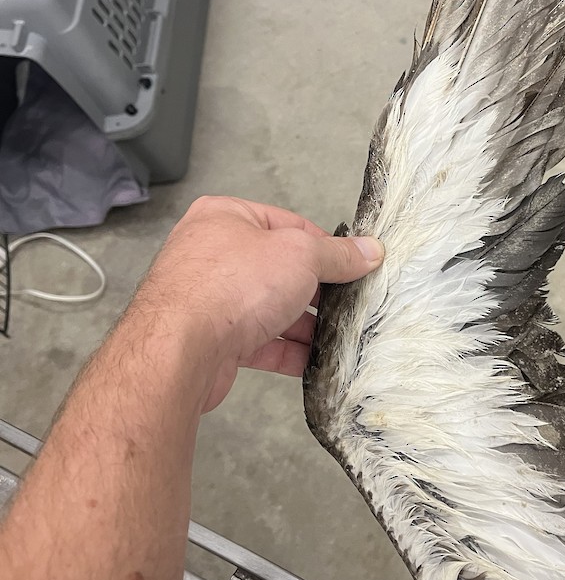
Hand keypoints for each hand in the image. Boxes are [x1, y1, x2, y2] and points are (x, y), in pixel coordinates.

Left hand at [132, 196, 382, 411]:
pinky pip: (258, 342)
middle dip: (315, 290)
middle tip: (349, 303)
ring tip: (338, 336)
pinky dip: (287, 352)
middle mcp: (212, 254)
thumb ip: (337, 255)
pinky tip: (315, 362)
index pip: (288, 225)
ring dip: (304, 325)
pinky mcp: (211, 340)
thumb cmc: (231, 285)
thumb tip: (369, 251)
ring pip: (269, 308)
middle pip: (279, 269)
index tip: (354, 264)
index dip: (325, 246)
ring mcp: (209, 299)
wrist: (181, 349)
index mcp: (226, 217)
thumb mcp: (300, 256)